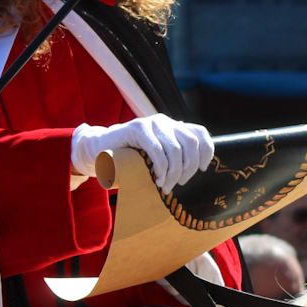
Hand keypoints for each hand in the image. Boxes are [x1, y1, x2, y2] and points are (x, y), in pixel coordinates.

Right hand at [71, 116, 214, 192]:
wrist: (100, 150)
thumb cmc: (131, 158)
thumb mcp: (157, 157)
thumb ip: (173, 158)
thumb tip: (196, 172)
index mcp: (174, 127)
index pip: (200, 133)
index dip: (206, 152)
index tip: (202, 170)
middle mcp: (165, 121)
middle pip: (191, 143)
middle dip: (188, 168)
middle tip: (179, 184)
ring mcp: (151, 123)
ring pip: (175, 149)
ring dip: (173, 172)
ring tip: (165, 185)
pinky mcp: (137, 128)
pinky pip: (157, 149)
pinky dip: (160, 167)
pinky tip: (157, 177)